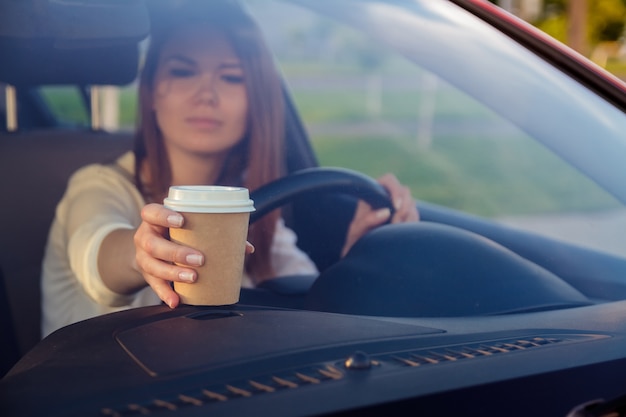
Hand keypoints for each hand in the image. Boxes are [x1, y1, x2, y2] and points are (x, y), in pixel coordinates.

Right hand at [134, 203, 253, 307]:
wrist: (150, 247)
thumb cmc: (176, 233)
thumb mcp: (187, 226)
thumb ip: (215, 232)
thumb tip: (247, 247)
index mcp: (154, 219)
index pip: (151, 212)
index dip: (164, 216)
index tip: (182, 221)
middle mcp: (145, 237)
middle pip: (153, 245)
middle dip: (176, 253)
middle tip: (199, 259)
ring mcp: (143, 257)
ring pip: (152, 266)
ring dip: (173, 273)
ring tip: (193, 277)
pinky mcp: (146, 274)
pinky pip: (154, 286)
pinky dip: (165, 294)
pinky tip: (176, 300)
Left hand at [341, 173, 418, 256]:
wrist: (362, 251)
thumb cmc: (356, 238)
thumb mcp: (356, 231)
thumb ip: (367, 221)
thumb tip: (385, 212)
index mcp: (374, 193)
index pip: (389, 180)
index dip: (396, 190)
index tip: (396, 207)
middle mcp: (388, 196)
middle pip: (405, 192)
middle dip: (404, 208)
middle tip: (396, 224)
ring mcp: (398, 206)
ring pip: (412, 205)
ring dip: (408, 218)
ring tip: (396, 232)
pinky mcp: (406, 217)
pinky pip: (415, 216)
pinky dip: (412, 224)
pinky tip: (402, 234)